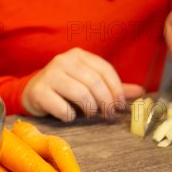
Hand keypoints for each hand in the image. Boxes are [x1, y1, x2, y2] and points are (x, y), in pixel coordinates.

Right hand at [21, 48, 143, 122]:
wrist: (32, 92)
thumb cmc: (64, 88)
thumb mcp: (87, 83)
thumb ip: (112, 86)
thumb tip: (140, 92)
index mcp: (78, 55)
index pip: (105, 70)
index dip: (116, 89)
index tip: (120, 105)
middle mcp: (63, 60)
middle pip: (94, 82)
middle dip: (106, 102)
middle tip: (108, 114)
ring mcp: (49, 75)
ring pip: (80, 94)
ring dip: (90, 109)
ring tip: (91, 114)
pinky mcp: (39, 92)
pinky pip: (62, 108)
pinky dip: (70, 116)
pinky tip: (70, 116)